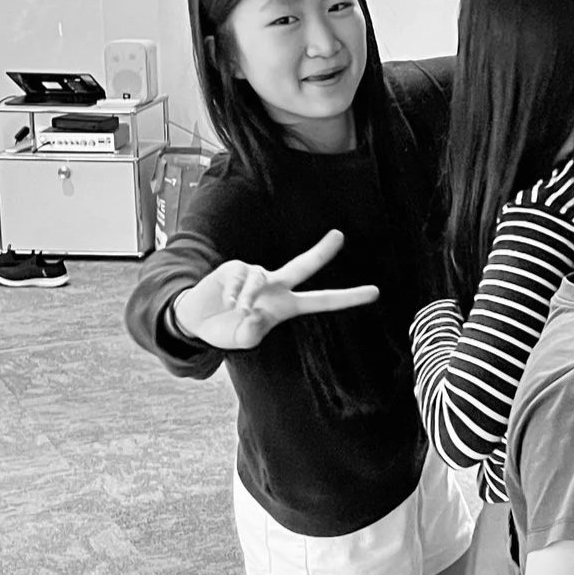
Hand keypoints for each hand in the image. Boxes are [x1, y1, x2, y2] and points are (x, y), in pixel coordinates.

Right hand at [170, 230, 377, 350]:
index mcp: (286, 305)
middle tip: (340, 235)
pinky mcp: (237, 267)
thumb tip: (254, 313)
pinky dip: (234, 293)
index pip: (322, 301)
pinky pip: (240, 277)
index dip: (348, 298)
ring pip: (260, 280)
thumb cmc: (226, 330)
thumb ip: (251, 332)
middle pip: (303, 265)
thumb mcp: (243, 339)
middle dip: (322, 251)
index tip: (375, 292)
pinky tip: (226, 300)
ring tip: (237, 309)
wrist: (197, 321)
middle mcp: (276, 285)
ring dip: (248, 298)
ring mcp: (257, 274)